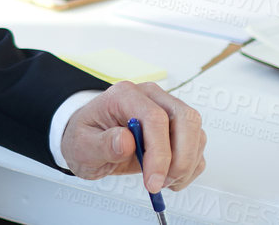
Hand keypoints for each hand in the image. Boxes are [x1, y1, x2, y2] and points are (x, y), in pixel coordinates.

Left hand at [60, 80, 206, 193]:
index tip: (153, 181)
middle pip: (186, 118)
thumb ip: (102, 143)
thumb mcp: (82, 145)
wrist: (89, 140)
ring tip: (161, 181)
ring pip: (196, 132)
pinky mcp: (176, 127)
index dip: (159, 153)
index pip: (155, 118)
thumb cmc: (85, 138)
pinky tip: (170, 178)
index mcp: (126, 95)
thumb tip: (126, 141)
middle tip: (162, 183)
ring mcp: (166, 109)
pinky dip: (190, 167)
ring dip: (185, 164)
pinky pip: (196, 145)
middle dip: (181, 157)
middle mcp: (151, 97)